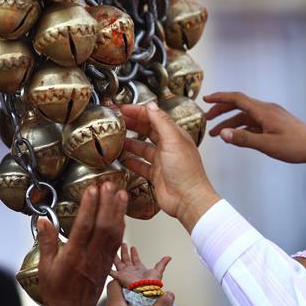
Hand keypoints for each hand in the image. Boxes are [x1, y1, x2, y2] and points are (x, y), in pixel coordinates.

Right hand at [36, 181, 126, 305]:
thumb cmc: (57, 291)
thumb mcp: (45, 268)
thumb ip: (46, 242)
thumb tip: (43, 220)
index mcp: (73, 257)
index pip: (83, 228)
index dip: (90, 207)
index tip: (92, 189)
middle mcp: (90, 256)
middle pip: (103, 226)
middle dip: (107, 203)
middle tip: (109, 183)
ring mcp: (102, 259)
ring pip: (114, 232)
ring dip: (118, 211)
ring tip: (121, 191)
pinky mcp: (109, 262)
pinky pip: (118, 240)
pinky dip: (121, 223)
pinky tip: (122, 210)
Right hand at [111, 242, 170, 287]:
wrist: (146, 290)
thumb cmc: (152, 283)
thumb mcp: (158, 271)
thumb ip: (162, 263)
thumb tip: (169, 257)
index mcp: (139, 268)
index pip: (135, 259)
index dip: (134, 253)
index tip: (132, 247)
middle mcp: (130, 270)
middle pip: (126, 259)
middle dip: (124, 251)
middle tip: (122, 244)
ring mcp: (124, 273)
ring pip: (118, 262)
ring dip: (115, 256)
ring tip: (112, 248)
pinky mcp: (120, 277)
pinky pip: (112, 272)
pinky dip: (108, 268)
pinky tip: (103, 264)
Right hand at [119, 102, 219, 231]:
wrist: (188, 199)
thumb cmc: (186, 171)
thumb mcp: (173, 140)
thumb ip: (161, 122)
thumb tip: (151, 106)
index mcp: (175, 135)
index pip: (155, 118)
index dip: (139, 112)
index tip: (124, 108)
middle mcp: (169, 147)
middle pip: (148, 131)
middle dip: (133, 124)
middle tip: (117, 120)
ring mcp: (162, 161)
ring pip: (142, 148)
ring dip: (130, 142)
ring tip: (116, 138)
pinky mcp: (156, 175)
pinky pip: (141, 165)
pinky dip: (132, 162)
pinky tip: (123, 159)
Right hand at [204, 91, 305, 164]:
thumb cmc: (296, 146)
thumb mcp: (267, 145)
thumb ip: (243, 139)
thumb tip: (222, 133)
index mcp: (263, 111)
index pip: (237, 98)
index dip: (219, 97)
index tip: (205, 99)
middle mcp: (267, 109)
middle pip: (239, 105)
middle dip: (221, 110)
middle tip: (206, 119)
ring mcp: (272, 116)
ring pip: (245, 115)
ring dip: (230, 122)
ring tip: (217, 134)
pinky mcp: (276, 123)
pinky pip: (254, 121)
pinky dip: (242, 127)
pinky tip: (236, 137)